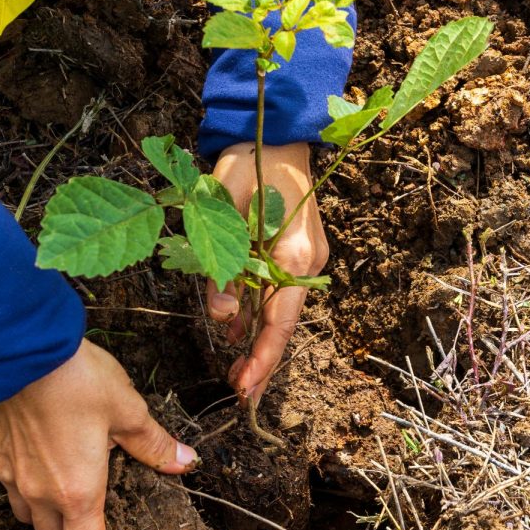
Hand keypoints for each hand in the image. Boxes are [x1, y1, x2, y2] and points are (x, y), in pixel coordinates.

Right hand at [0, 339, 197, 529]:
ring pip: (27, 515)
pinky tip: (44, 451)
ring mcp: (10, 473)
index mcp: (76, 492)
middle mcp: (38, 493)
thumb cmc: (77, 380)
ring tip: (72, 484)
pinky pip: (10, 481)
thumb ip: (153, 443)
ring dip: (49, 514)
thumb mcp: (127, 409)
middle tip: (102, 514)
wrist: (20, 348)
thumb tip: (185, 461)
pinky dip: (28, 481)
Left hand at [208, 142, 328, 403]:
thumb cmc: (248, 163)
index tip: (244, 389)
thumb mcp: (223, 208)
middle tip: (241, 394)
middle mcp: (307, 261)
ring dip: (260, 341)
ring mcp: (306, 258)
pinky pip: (278, 292)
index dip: (262, 358)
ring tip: (238, 373)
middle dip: (263, 361)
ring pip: (281, 311)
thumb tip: (224, 317)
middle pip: (284, 323)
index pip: (280, 319)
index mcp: (295, 252)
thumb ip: (221, 265)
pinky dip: (260, 315)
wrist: (276, 135)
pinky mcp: (297, 253)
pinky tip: (240, 333)